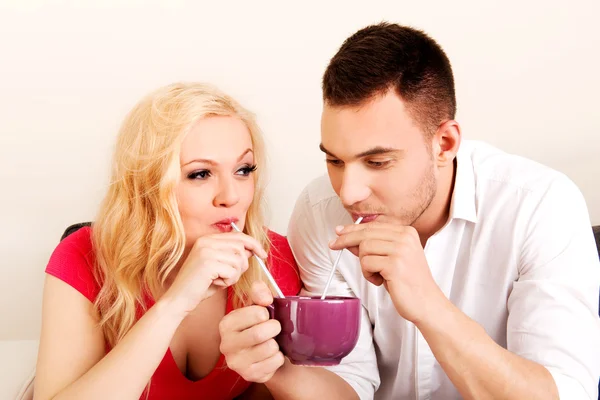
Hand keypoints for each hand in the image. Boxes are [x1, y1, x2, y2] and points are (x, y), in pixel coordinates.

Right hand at [164, 232, 267, 315]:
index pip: (238, 235)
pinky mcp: (207, 263)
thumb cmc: (199, 286)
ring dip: (234, 275)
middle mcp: (206, 241)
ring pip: (239, 260)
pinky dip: (228, 281)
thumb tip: (252, 250)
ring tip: (219, 280)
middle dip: (242, 265)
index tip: (262, 254)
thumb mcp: (219, 268)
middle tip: (229, 276)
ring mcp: (206, 250)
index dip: (253, 244)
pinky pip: (233, 271)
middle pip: (241, 247)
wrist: (178, 300)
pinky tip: (215, 283)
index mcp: (207, 239)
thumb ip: (233, 256)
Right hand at [219, 281, 284, 382]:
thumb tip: (265, 297)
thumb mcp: (257, 305)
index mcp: (226, 324)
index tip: (264, 316)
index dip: (266, 313)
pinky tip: (271, 355)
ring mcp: (237, 363)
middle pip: (260, 333)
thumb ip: (259, 293)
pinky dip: (278, 357)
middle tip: (274, 328)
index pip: (256, 313)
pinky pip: (275, 362)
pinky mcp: (249, 375)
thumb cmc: (259, 325)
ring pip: (269, 348)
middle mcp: (226, 344)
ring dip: (276, 343)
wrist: (262, 353)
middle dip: (274, 328)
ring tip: (271, 342)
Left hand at [329, 217, 444, 323]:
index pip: (373, 226)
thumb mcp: (390, 260)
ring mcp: (400, 250)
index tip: (339, 232)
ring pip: (364, 248)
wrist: (426, 303)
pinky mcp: (394, 264)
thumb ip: (373, 247)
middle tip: (333, 245)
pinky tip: (380, 281)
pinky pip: (366, 263)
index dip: (353, 229)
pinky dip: (368, 274)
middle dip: (346, 240)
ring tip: (377, 275)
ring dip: (364, 265)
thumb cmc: (408, 283)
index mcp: (406, 232)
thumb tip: (349, 239)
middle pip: (366, 233)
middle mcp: (405, 237)